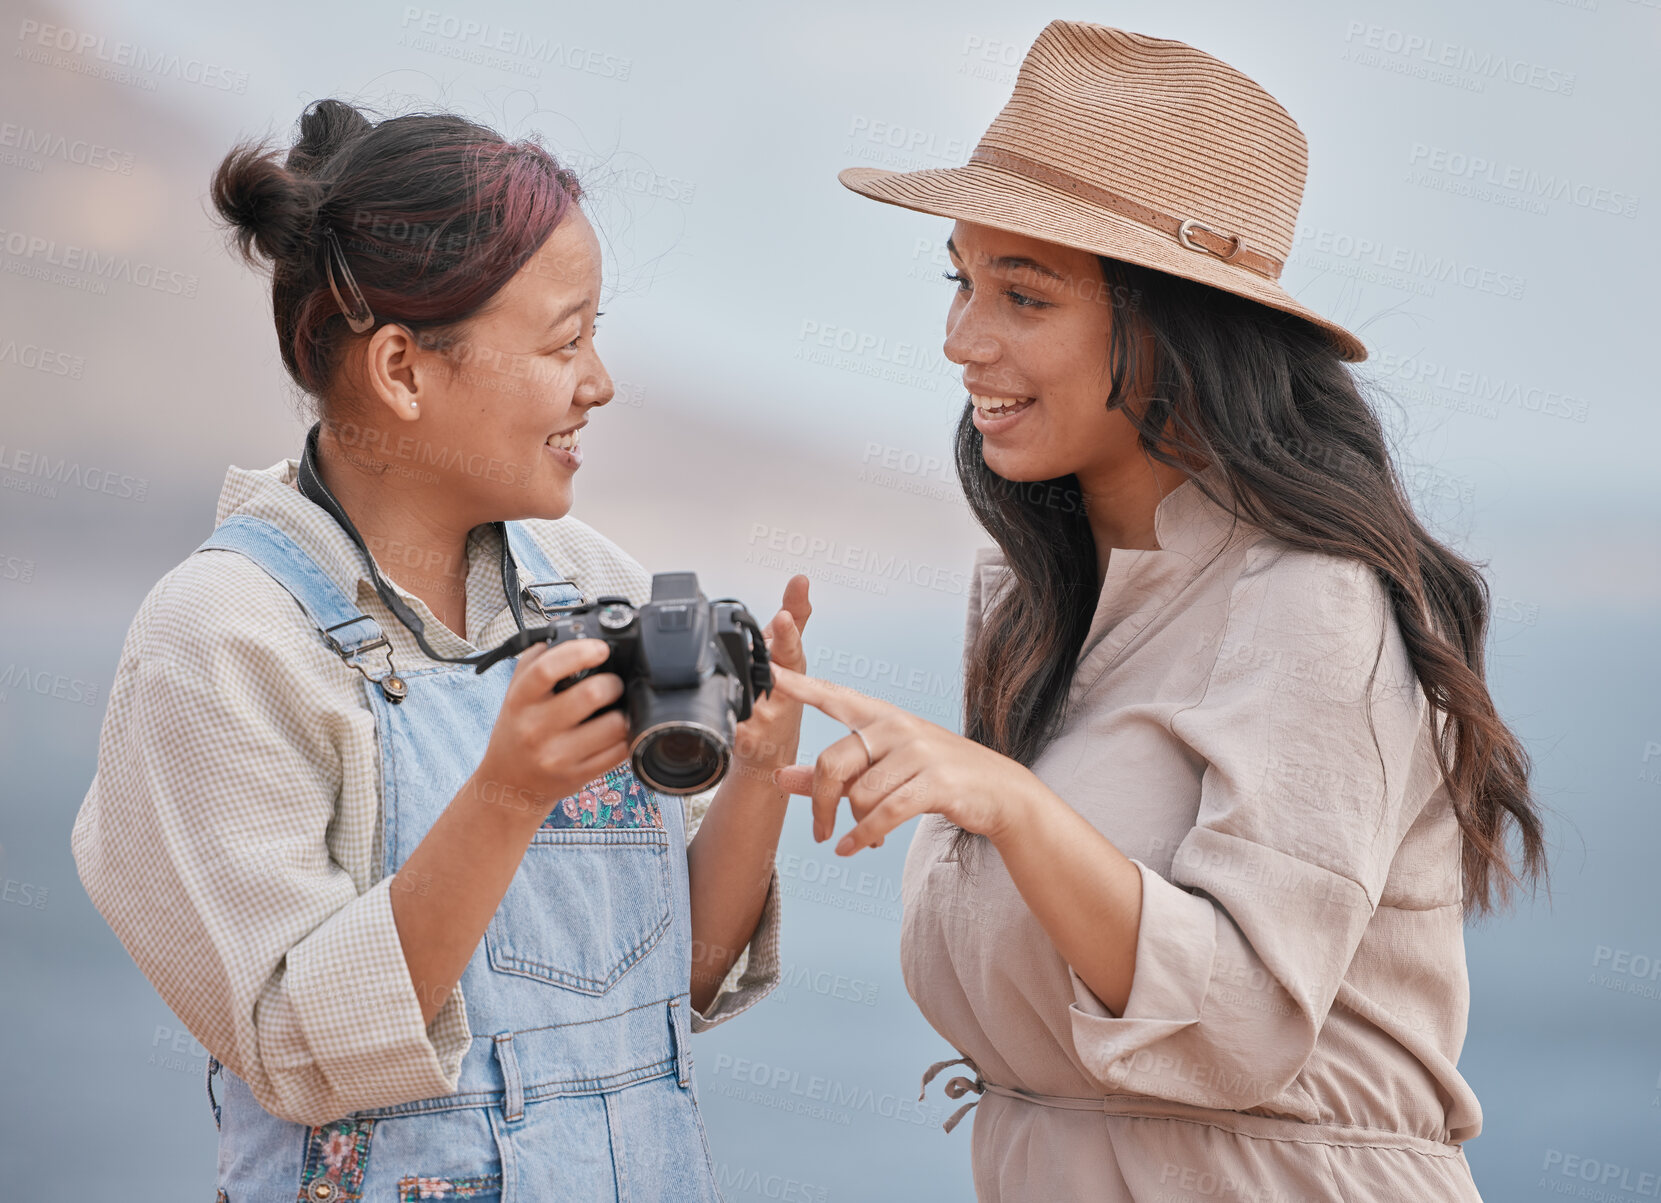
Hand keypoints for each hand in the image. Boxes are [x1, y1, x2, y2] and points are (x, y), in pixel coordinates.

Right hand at [474, 639, 630, 815]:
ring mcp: (557, 756)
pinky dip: (626, 737)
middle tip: (613, 684)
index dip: (580, 652)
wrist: (508, 784)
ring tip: (617, 708)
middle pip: (591, 694)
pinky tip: (617, 732)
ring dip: (625, 712)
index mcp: (520, 700)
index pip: (547, 669)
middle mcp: (535, 728)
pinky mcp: (578, 776)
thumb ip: (537, 660)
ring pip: (614, 725)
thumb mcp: (515, 693)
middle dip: (613, 683)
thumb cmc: (518, 729)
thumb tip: (571, 634)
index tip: (601, 648)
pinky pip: (619, 752)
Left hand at [732, 575, 811, 774]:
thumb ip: (795, 615)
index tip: (784, 616)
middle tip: (777, 628)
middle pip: (767, 669)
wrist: (772, 745)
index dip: (788, 632)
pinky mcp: (747, 740)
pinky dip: (721, 717)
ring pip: (742, 695)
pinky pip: (725, 721)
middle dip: (768, 654)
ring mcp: (767, 718)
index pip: (792, 646)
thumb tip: (800, 579)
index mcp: (793, 667)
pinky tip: (722, 716)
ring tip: (742, 688)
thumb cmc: (782, 695)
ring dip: (737, 688)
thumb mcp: (789, 653)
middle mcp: (785, 693)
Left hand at [767, 663, 1037, 854]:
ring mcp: (918, 752)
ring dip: (854, 825)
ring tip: (864, 834)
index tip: (769, 667)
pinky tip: (851, 849)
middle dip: (820, 805)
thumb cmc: (932, 776)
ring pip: (859, 795)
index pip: (832, 695)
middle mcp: (896, 727)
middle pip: (833, 763)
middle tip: (819, 831)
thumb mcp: (880, 770)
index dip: (799, 684)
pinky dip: (862, 836)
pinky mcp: (935, 782)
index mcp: (880, 716)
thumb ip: (828, 775)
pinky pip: (884, 814)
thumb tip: (778, 776)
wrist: (997, 792)